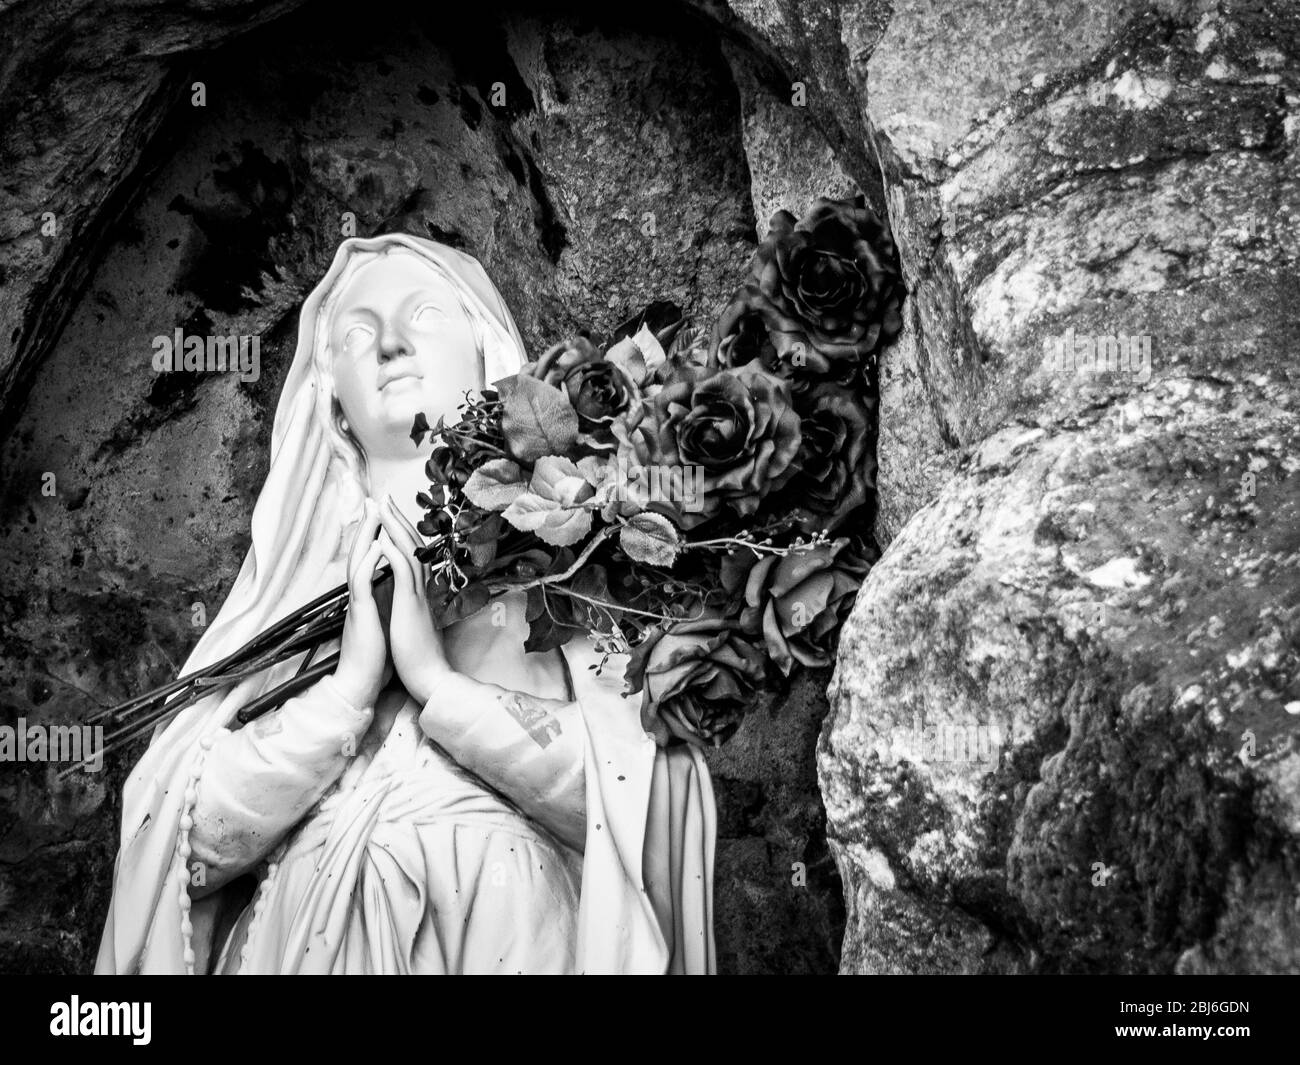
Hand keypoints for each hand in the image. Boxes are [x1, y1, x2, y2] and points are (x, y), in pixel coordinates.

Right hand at [332, 499, 392, 709]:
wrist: (360, 685)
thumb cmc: (374, 660)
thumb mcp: (384, 626)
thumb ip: (386, 607)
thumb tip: (394, 596)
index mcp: (368, 598)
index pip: (372, 560)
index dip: (377, 537)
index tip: (386, 516)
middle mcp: (360, 596)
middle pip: (362, 553)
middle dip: (370, 526)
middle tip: (376, 500)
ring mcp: (358, 603)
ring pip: (358, 561)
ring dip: (366, 535)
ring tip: (375, 512)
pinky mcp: (359, 614)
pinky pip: (361, 582)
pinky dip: (368, 562)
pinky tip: (376, 545)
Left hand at [375, 494, 451, 704]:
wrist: (431, 678)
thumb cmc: (420, 658)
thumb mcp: (415, 625)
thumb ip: (414, 607)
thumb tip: (410, 600)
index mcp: (419, 593)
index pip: (412, 555)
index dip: (401, 533)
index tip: (390, 515)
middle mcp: (421, 589)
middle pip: (412, 545)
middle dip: (397, 518)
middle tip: (385, 496)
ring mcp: (417, 596)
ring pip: (409, 551)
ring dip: (394, 526)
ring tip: (381, 505)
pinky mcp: (410, 605)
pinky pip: (402, 572)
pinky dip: (392, 552)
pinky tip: (382, 537)